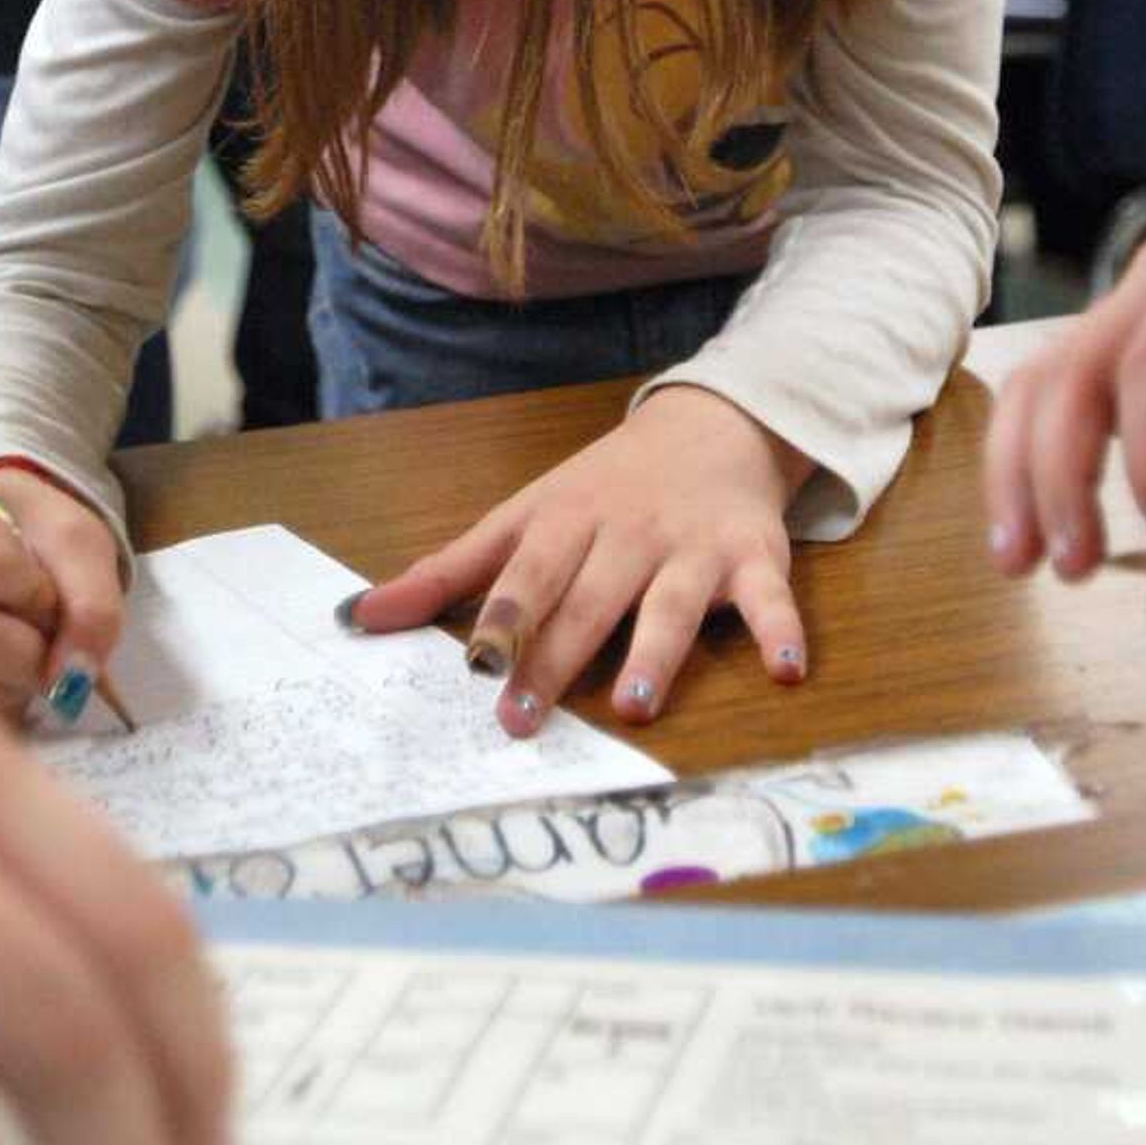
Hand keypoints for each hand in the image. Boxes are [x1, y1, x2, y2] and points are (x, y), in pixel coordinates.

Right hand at [0, 466, 125, 718]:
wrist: (4, 554)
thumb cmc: (30, 535)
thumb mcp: (76, 540)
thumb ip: (92, 600)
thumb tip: (74, 672)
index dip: (38, 590)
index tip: (45, 585)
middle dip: (36, 643)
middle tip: (42, 625)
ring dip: (19, 680)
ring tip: (17, 642)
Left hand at [344, 385, 810, 732]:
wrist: (710, 425)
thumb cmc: (601, 489)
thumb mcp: (522, 517)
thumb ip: (448, 573)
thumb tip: (358, 616)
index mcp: (563, 522)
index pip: (527, 573)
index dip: (502, 619)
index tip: (475, 666)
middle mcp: (625, 534)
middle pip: (587, 600)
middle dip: (555, 657)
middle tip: (523, 719)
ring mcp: (691, 546)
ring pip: (670, 602)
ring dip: (655, 651)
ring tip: (635, 705)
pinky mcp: (754, 556)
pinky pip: (769, 596)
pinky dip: (780, 628)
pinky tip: (787, 667)